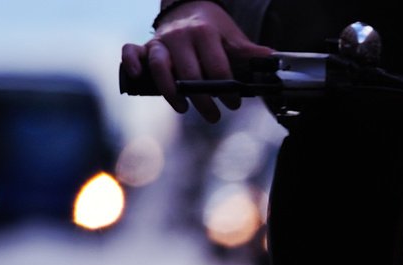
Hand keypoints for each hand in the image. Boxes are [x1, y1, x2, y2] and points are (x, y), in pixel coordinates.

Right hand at [120, 2, 270, 121]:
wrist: (190, 5)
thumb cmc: (214, 28)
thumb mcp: (233, 37)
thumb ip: (248, 52)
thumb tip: (272, 59)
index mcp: (205, 33)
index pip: (216, 67)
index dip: (226, 90)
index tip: (233, 104)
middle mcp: (180, 36)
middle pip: (189, 72)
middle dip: (202, 99)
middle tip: (213, 116)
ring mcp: (161, 40)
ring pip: (159, 65)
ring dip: (171, 91)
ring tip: (183, 108)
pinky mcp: (146, 45)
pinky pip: (131, 50)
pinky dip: (131, 62)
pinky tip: (138, 77)